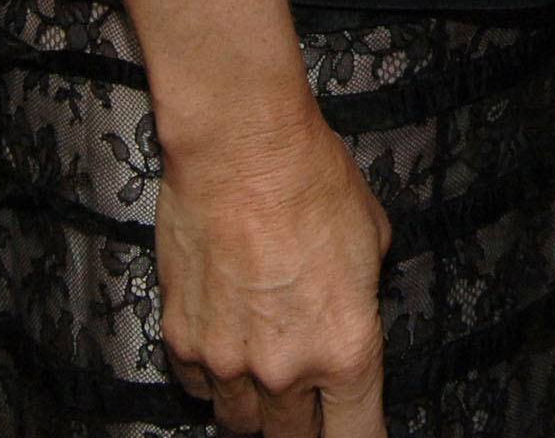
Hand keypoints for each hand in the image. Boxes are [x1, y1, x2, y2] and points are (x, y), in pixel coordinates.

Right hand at [155, 110, 389, 434]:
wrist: (239, 146)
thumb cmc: (310, 177)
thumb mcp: (372, 235)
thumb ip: (363, 294)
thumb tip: (351, 306)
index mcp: (345, 347)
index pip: (356, 435)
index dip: (360, 435)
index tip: (355, 427)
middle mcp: (284, 369)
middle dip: (306, 423)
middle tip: (311, 397)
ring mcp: (227, 361)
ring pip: (240, 422)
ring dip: (258, 404)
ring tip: (266, 363)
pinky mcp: (182, 341)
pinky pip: (200, 386)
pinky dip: (214, 376)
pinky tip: (228, 342)